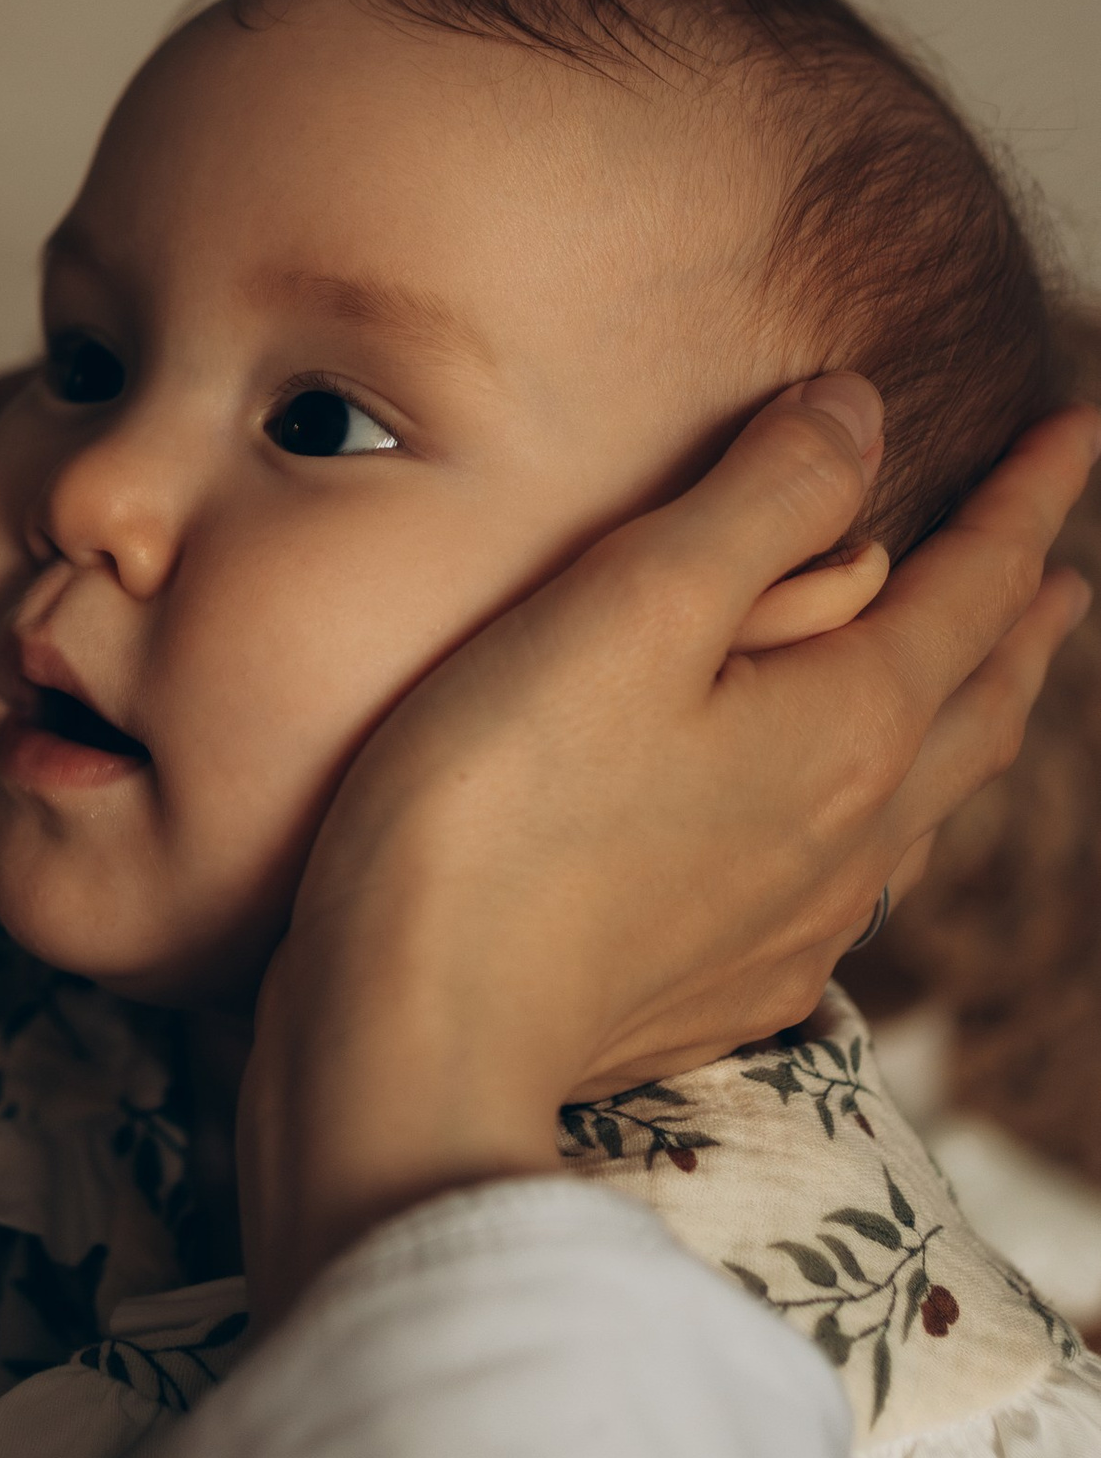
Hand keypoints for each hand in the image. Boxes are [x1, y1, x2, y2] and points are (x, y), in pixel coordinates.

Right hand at [244, 378, 1099, 1316]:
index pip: (976, 584)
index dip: (1031, 498)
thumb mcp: (627, 609)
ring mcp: (797, 924)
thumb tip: (858, 412)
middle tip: (1061, 572)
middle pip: (979, 705)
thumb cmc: (497, 808)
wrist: (422, 1045)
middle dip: (1024, 624)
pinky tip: (852, 841)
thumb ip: (757, 502)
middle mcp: (855, 833)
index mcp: (848, 724)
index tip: (1079, 425)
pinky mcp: (724, 988)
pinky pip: (856, 887)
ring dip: (972, 723)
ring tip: (983, 686)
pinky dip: (889, 822)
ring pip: (929, 804)